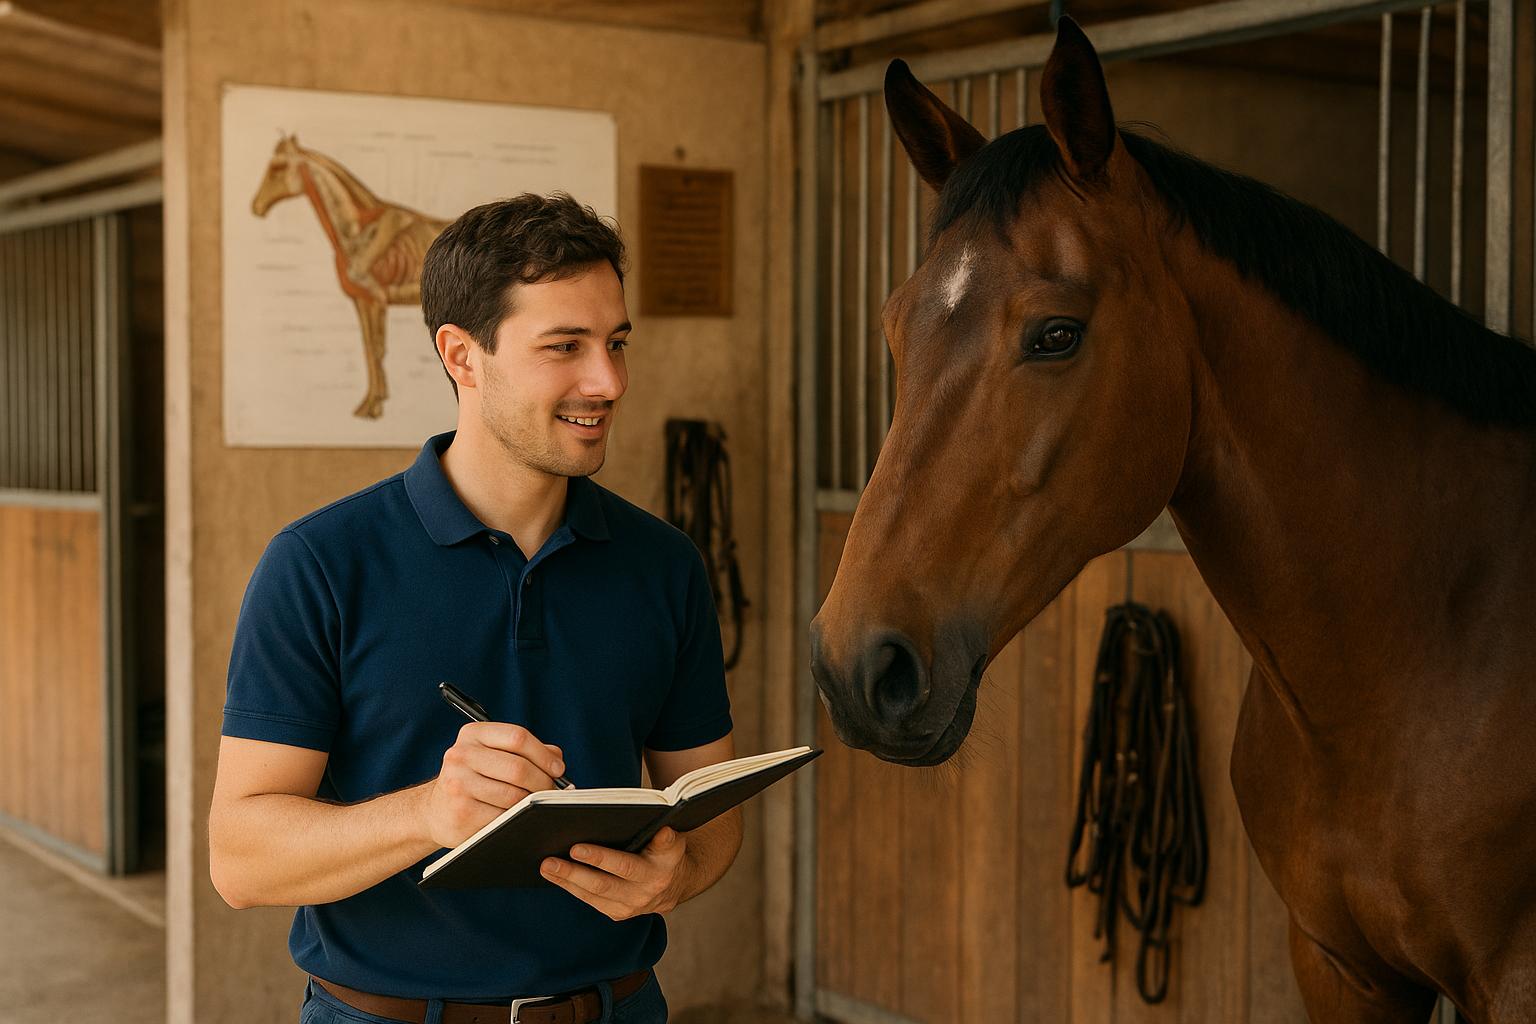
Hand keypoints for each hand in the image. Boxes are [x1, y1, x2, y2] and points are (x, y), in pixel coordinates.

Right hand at [421, 723, 563, 848]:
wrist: (435, 811)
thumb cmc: (474, 779)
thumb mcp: (492, 756)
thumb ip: (525, 752)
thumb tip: (556, 759)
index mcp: (472, 734)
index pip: (517, 737)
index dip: (543, 754)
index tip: (558, 769)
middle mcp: (461, 755)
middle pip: (518, 768)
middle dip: (543, 782)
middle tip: (553, 791)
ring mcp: (458, 784)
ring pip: (513, 795)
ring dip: (532, 802)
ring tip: (536, 804)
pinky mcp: (461, 812)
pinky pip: (503, 817)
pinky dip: (516, 818)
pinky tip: (517, 817)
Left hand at [540, 827, 689, 920]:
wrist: (676, 883)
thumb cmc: (667, 852)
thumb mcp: (674, 840)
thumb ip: (666, 836)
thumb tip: (660, 829)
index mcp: (658, 872)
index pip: (625, 866)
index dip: (600, 858)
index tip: (576, 848)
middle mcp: (643, 893)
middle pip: (602, 884)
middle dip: (573, 872)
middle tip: (550, 861)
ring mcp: (629, 907)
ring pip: (592, 894)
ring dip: (566, 881)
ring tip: (546, 867)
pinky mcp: (617, 914)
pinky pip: (590, 901)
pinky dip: (571, 888)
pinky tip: (556, 876)